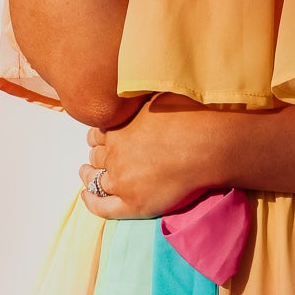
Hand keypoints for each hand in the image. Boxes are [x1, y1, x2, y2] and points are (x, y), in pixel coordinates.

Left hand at [80, 97, 228, 218]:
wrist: (207, 145)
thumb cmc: (191, 117)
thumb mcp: (158, 95)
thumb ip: (141, 99)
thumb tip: (136, 86)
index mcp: (119, 127)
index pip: (97, 134)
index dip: (99, 138)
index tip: (102, 139)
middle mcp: (115, 153)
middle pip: (96, 156)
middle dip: (96, 156)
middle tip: (96, 159)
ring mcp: (122, 180)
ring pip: (95, 180)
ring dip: (89, 177)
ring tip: (88, 175)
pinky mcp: (133, 203)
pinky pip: (103, 207)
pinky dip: (91, 202)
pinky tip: (87, 197)